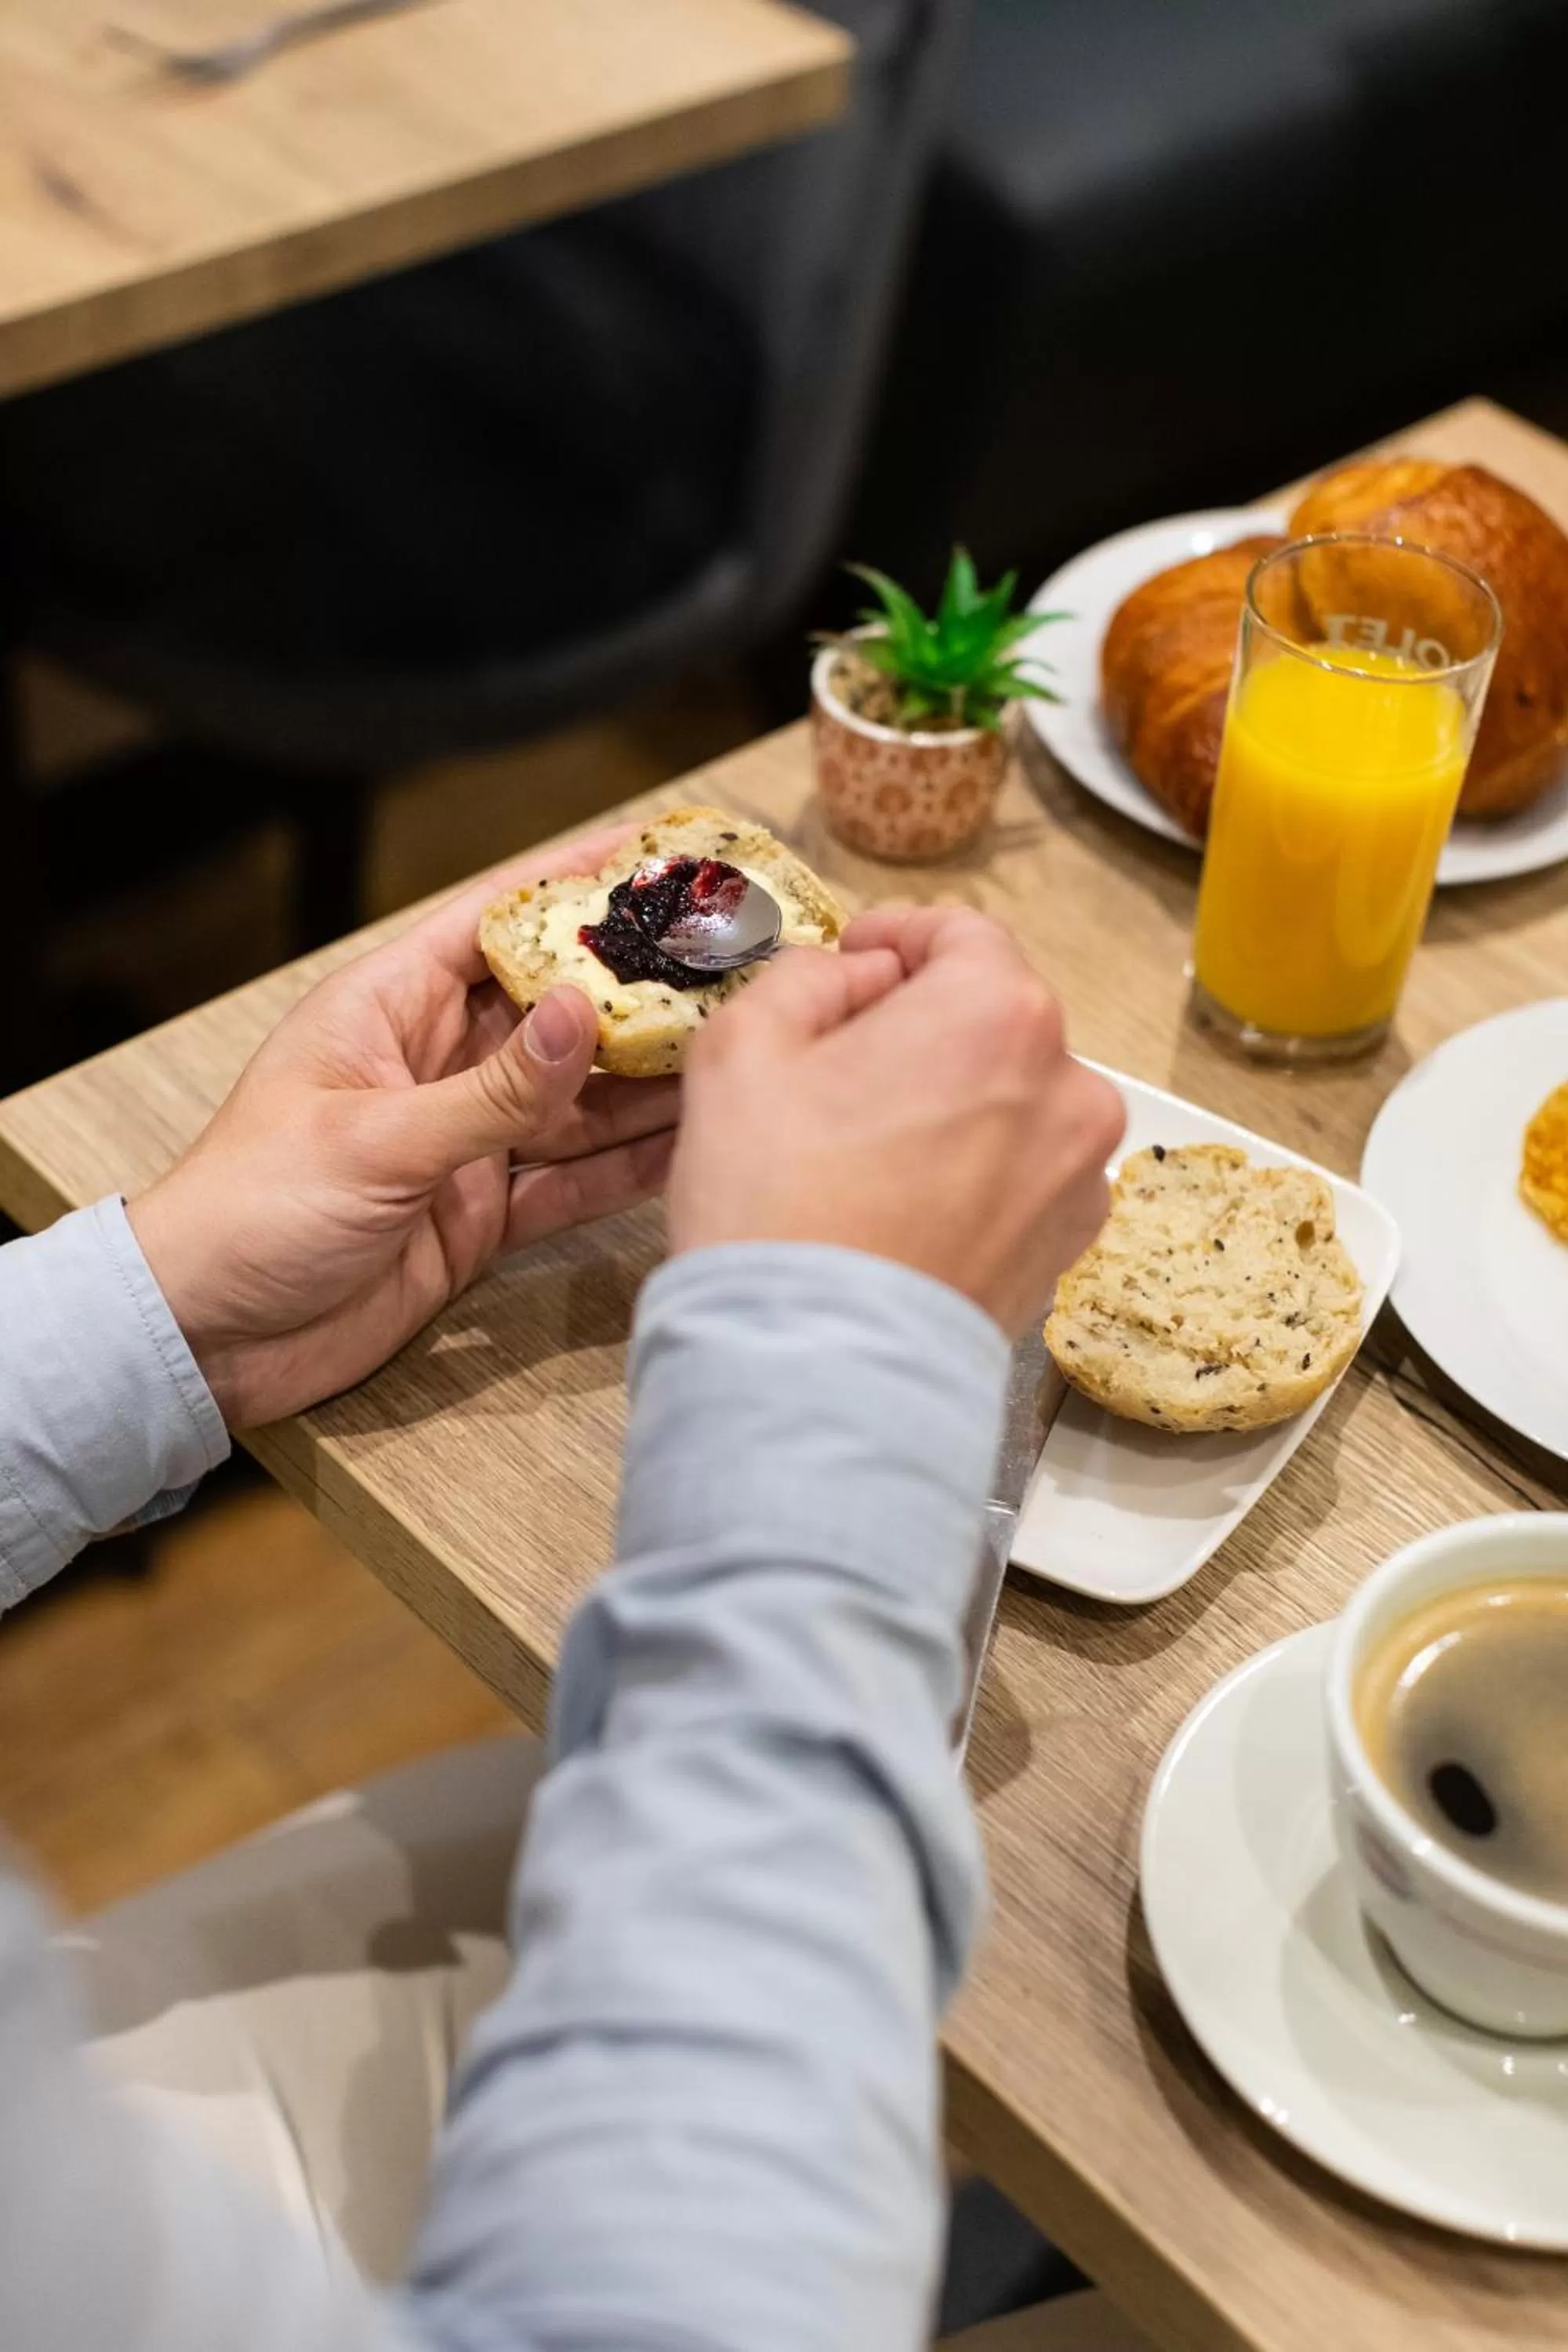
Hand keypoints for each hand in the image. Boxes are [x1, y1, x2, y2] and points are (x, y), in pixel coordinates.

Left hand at [129, 828, 677, 1427]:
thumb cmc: (251, 1212)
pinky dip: (622, 1167)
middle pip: (553, 1009)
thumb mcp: (377, 1142)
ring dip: (646, 1079)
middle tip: (731, 961)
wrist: (207, 1339)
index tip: (656, 853)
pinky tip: (688, 1144)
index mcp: (386, 1011)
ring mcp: (460, 1141)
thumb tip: (586, 1010)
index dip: (572, 884)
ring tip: (733, 1048)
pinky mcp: (477, 1215)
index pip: (493, 921)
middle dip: (637, 987)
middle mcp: (433, 1064)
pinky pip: (566, 1180)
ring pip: (573, 1097)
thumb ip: (492, 1089)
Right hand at [666, 904, 1123, 1335]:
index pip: (960, 933)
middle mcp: (1069, 1083)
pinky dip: (975, 1172)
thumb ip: (807, 976)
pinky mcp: (1070, 1246)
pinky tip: (905, 1207)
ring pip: (1012, 1099)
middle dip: (922, 1025)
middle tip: (840, 1065)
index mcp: (999, 1012)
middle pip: (992, 1018)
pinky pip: (1022, 1174)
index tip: (855, 960)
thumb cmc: (778, 1205)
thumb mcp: (745, 1046)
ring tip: (871, 1149)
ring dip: (953, 1100)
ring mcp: (1080, 1172)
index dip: (897, 937)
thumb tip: (857, 978)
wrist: (821, 1372)